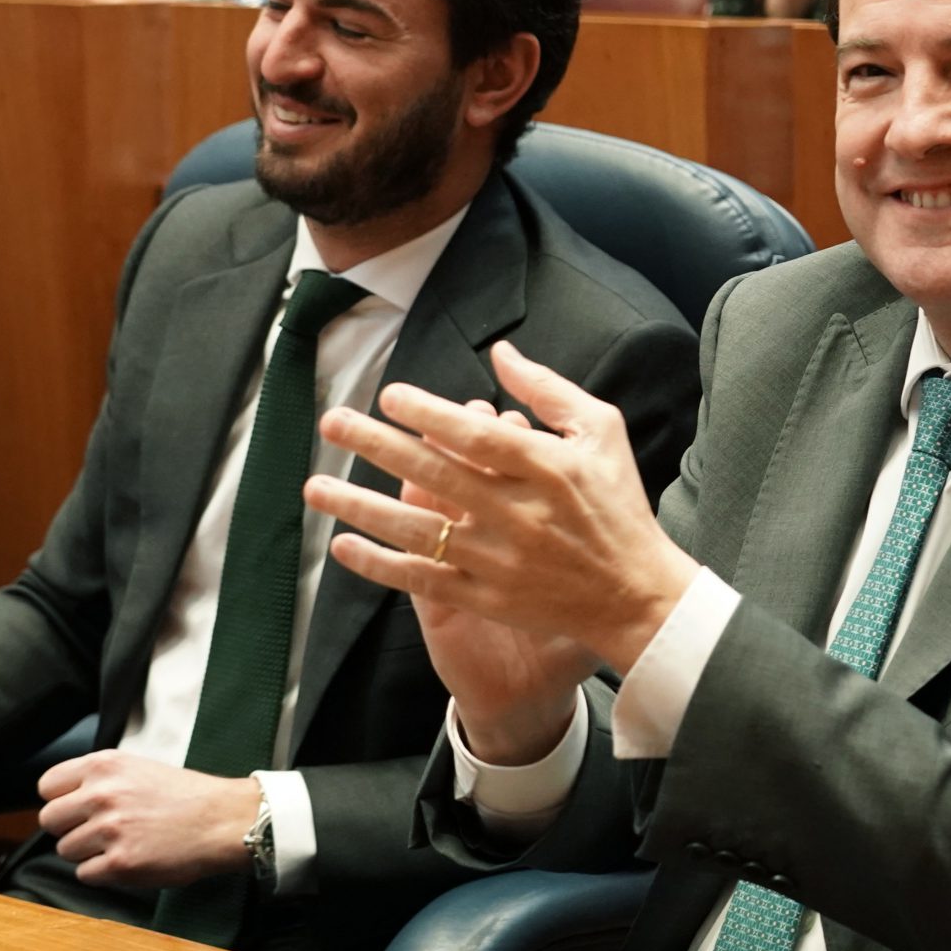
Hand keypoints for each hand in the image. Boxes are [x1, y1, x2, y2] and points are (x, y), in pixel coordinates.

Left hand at [36, 750, 254, 890]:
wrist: (221, 820)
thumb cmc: (185, 796)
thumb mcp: (138, 767)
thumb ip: (99, 779)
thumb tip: (65, 800)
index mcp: (104, 765)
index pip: (47, 786)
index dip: (60, 800)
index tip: (74, 808)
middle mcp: (102, 793)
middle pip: (49, 820)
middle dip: (68, 828)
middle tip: (96, 830)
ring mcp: (109, 829)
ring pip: (65, 850)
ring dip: (87, 852)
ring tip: (119, 844)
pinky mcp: (119, 862)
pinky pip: (85, 874)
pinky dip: (102, 872)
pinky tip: (128, 859)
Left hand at [306, 341, 698, 736]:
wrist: (635, 595)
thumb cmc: (618, 505)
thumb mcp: (600, 432)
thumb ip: (548, 390)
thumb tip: (500, 352)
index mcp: (547, 469)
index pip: (478, 436)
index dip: (430, 414)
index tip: (390, 394)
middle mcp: (518, 514)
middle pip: (435, 474)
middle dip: (377, 445)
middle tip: (332, 421)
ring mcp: (498, 560)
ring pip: (417, 530)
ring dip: (360, 507)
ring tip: (315, 486)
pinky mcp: (487, 598)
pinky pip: (423, 579)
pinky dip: (380, 565)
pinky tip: (343, 547)